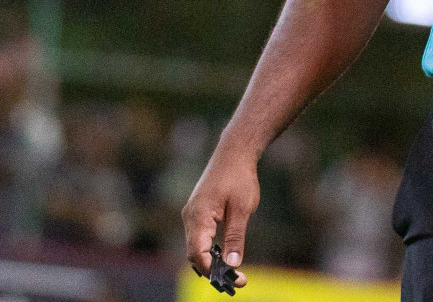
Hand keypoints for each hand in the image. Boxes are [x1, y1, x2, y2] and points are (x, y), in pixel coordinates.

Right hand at [183, 143, 258, 288]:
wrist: (233, 153)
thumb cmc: (239, 178)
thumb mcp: (242, 209)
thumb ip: (235, 237)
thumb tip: (233, 264)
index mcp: (199, 216)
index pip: (197, 252)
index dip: (211, 269)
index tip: (231, 278)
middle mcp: (190, 217)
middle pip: (194, 254)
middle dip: (213, 270)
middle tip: (238, 280)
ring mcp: (191, 215)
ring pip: (195, 247)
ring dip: (211, 261)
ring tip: (234, 272)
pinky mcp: (197, 213)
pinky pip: (198, 238)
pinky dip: (209, 250)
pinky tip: (224, 255)